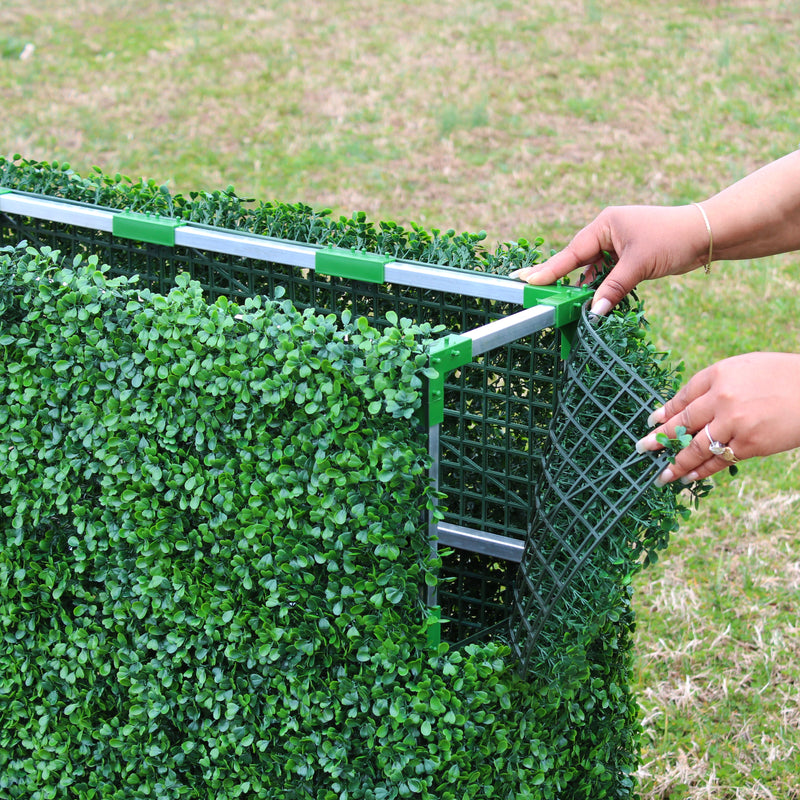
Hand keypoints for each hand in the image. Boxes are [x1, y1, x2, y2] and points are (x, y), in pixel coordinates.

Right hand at [511, 204, 710, 314]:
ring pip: (592, 269)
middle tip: (530, 288)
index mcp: (605, 225)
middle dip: (559, 276)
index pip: (572, 252)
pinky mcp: (628, 256)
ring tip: (563, 303)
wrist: (707, 234)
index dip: (550, 269)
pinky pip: (606, 273)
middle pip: (577, 259)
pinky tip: (593, 301)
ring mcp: (617, 244)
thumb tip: (595, 312)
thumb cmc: (673, 239)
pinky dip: (600, 287)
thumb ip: (613, 288)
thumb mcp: (639, 265)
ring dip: (584, 286)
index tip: (528, 280)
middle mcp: (607, 232)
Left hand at [635, 352, 799, 484]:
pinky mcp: (750, 443)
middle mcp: (722, 398)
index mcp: (718, 375)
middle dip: (660, 438)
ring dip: (676, 463)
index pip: (683, 397)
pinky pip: (719, 460)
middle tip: (642, 448)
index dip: (666, 412)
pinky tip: (689, 477)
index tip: (652, 421)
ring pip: (696, 447)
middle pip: (682, 423)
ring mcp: (734, 423)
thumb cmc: (780, 377)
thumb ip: (715, 386)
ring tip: (661, 474)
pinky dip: (702, 471)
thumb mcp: (744, 369)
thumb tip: (685, 407)